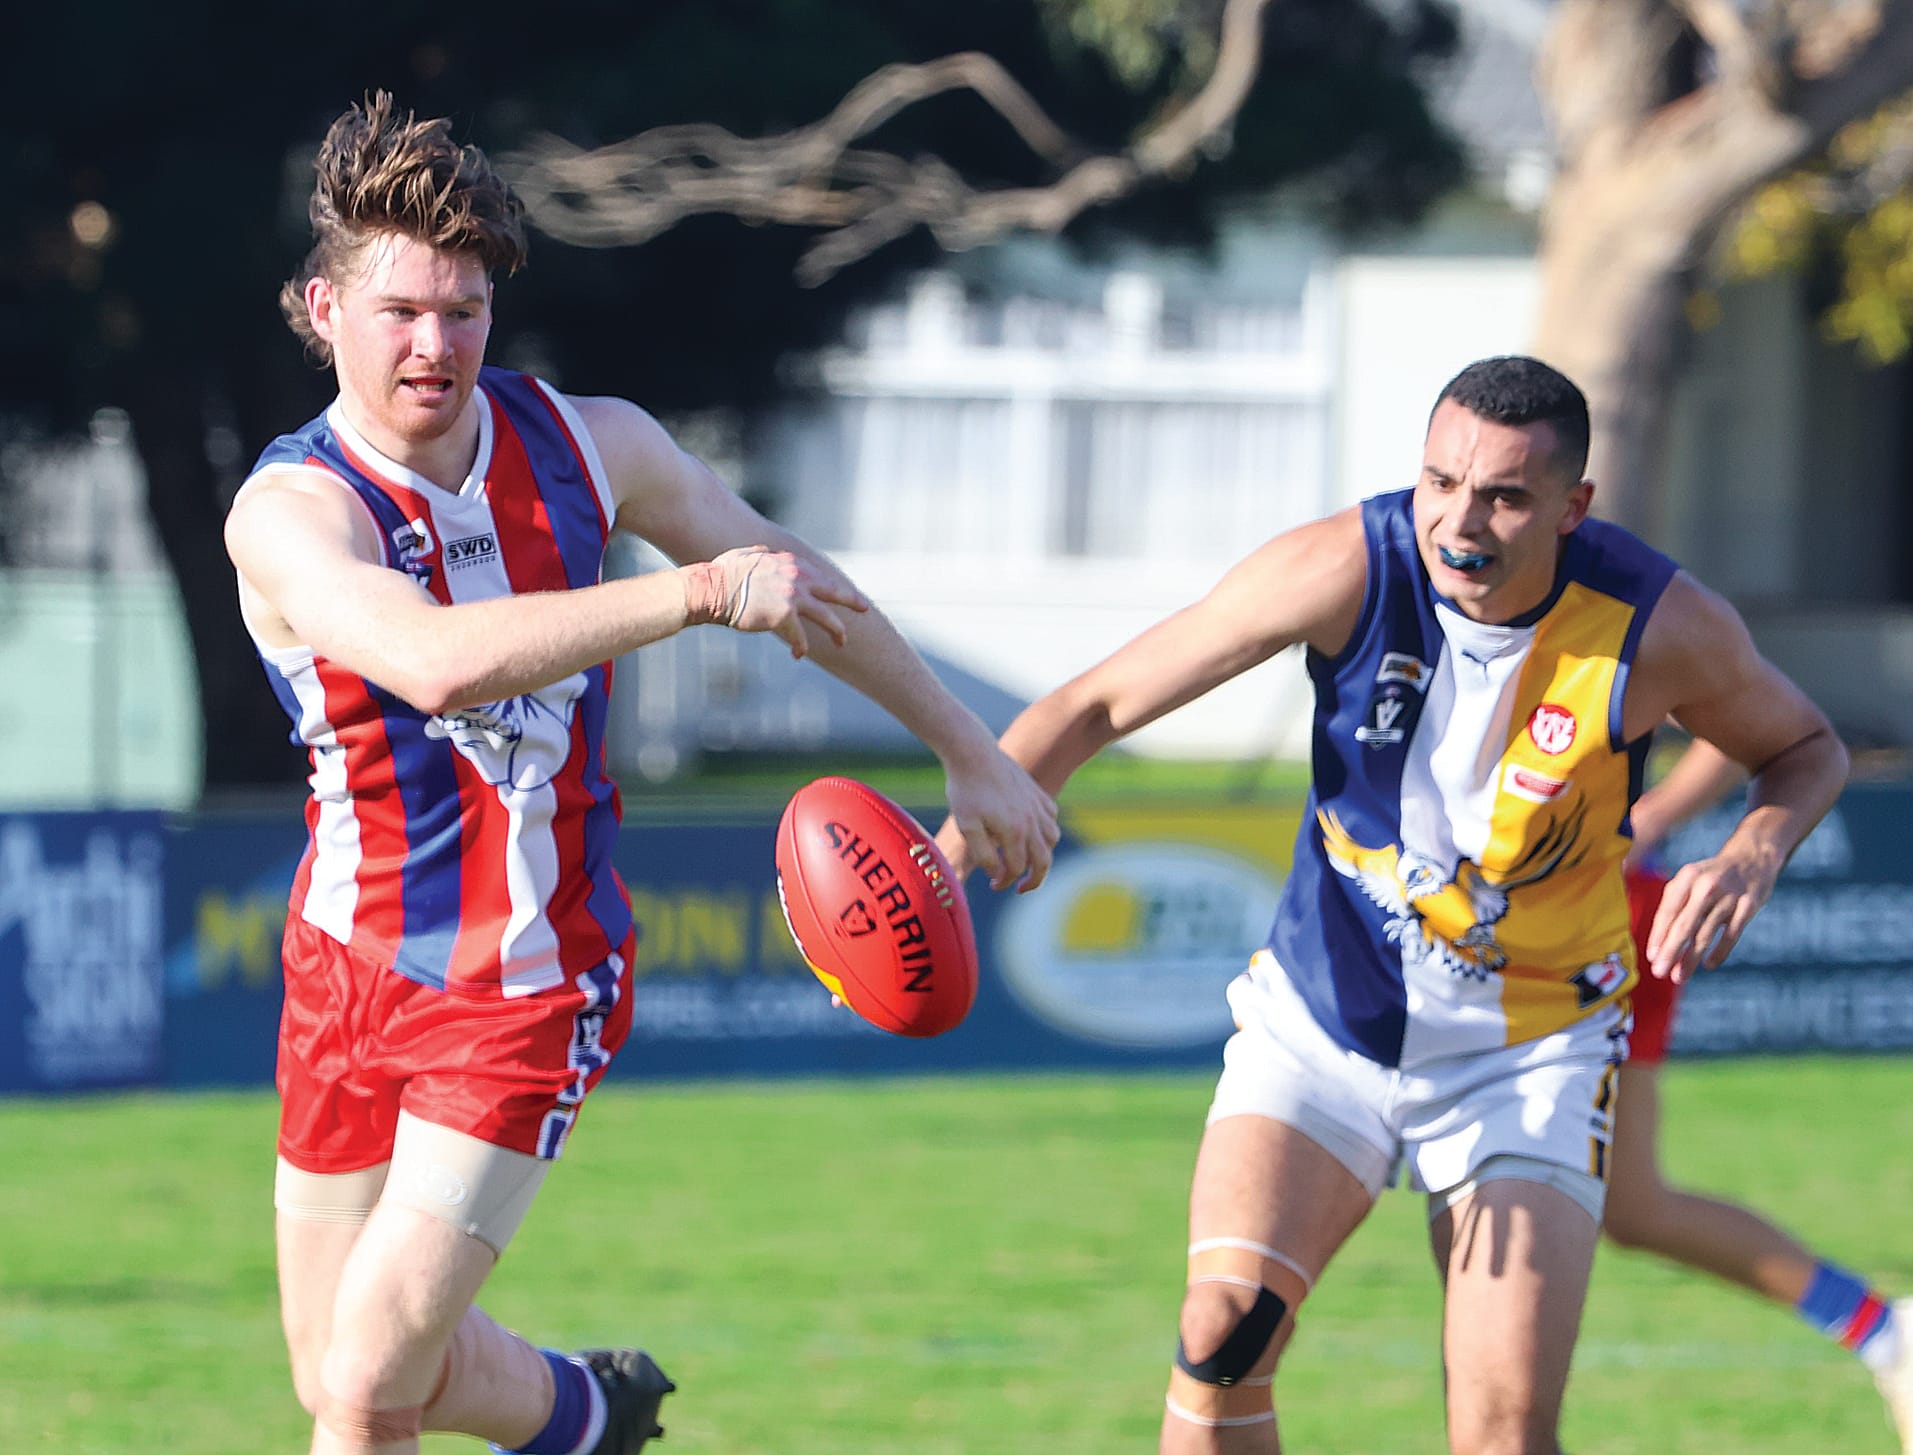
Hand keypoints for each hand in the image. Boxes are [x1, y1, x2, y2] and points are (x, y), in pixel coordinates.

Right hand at [681, 546, 868, 658]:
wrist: (713, 589)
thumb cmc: (724, 572)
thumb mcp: (748, 555)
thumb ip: (763, 554)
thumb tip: (766, 552)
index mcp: (791, 563)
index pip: (820, 575)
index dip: (834, 586)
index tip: (843, 593)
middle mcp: (798, 577)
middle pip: (834, 591)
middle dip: (852, 601)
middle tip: (865, 609)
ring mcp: (793, 596)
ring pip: (827, 617)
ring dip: (837, 631)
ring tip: (842, 642)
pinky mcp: (785, 616)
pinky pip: (801, 636)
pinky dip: (802, 647)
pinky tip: (799, 655)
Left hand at [937, 751, 1059, 893]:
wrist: (972, 753)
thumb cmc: (965, 790)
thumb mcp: (967, 826)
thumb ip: (984, 855)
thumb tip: (999, 874)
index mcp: (1014, 832)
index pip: (1016, 869)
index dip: (1005, 882)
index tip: (993, 885)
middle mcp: (1032, 820)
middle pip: (1043, 861)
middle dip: (1034, 880)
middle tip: (1021, 888)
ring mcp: (1036, 805)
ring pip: (1052, 839)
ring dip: (1042, 854)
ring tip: (1026, 859)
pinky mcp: (1036, 792)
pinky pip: (1051, 817)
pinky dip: (1046, 830)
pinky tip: (1032, 831)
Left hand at [1643, 851, 1773, 982]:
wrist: (1751, 857)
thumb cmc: (1711, 876)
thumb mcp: (1689, 879)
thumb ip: (1674, 904)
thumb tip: (1658, 941)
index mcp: (1686, 877)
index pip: (1668, 911)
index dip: (1658, 936)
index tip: (1651, 957)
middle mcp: (1706, 885)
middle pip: (1684, 925)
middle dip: (1670, 951)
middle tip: (1659, 972)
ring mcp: (1729, 896)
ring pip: (1706, 934)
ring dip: (1691, 958)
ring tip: (1679, 976)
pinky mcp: (1749, 905)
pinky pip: (1731, 934)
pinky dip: (1719, 952)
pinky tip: (1709, 965)